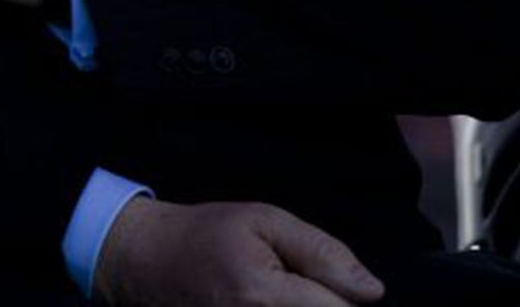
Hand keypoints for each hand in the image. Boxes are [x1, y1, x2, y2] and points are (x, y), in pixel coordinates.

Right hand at [94, 197, 384, 306]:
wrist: (146, 261)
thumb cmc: (206, 235)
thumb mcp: (264, 220)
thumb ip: (322, 253)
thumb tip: (373, 292)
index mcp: (263, 294)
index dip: (345, 295)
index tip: (326, 282)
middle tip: (301, 288)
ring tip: (280, 295)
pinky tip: (268, 304)